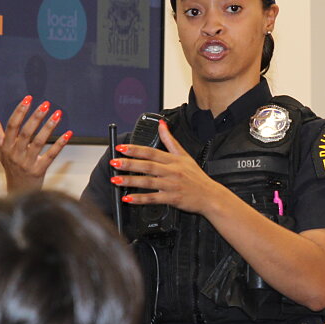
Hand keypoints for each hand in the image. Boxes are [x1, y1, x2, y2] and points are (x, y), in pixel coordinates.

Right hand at [0, 96, 70, 192]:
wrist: (17, 193)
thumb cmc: (11, 168)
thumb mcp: (1, 149)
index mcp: (5, 147)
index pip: (11, 126)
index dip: (20, 111)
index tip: (28, 98)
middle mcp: (15, 154)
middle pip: (25, 133)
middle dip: (36, 117)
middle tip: (46, 104)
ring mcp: (26, 163)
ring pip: (38, 142)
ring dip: (48, 127)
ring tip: (58, 114)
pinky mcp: (38, 171)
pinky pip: (50, 156)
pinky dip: (59, 144)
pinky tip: (68, 134)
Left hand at [108, 118, 222, 215]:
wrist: (210, 196)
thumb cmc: (197, 177)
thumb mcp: (185, 155)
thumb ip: (170, 140)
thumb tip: (161, 124)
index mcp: (173, 160)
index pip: (151, 152)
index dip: (135, 149)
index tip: (121, 148)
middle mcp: (172, 171)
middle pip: (148, 166)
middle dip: (129, 164)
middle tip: (114, 163)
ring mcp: (172, 185)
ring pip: (148, 182)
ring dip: (131, 181)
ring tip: (116, 180)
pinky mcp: (172, 198)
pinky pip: (153, 199)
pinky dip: (140, 199)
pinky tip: (128, 198)